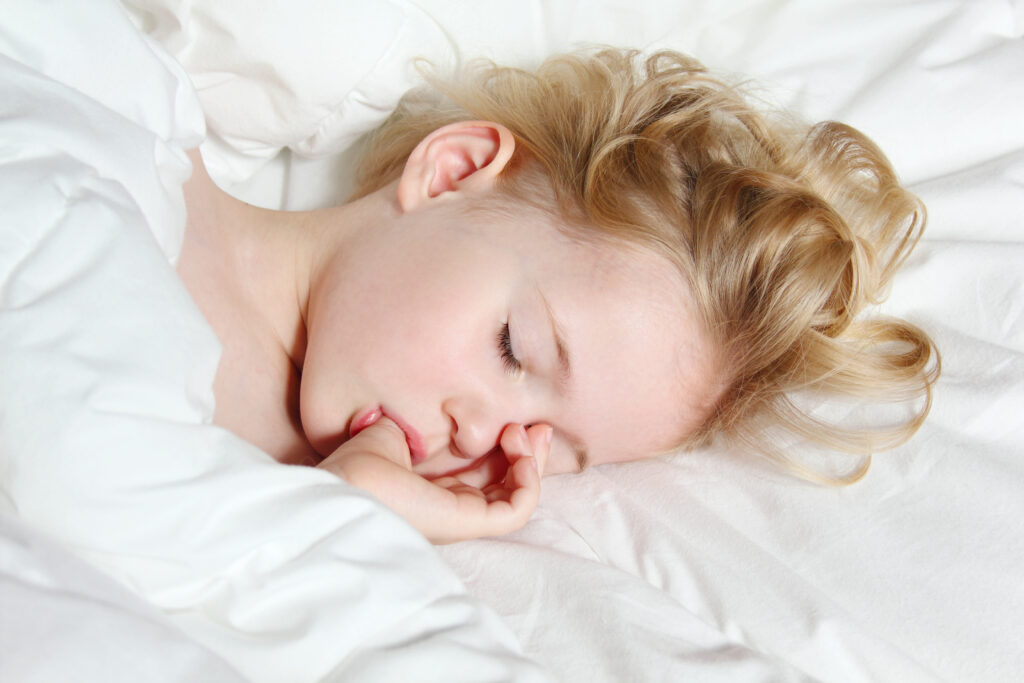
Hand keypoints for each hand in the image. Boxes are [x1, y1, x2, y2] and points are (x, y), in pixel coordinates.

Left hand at [317, 418, 550, 543]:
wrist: (341, 486)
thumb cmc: (356, 465)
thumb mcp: (392, 431)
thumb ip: (419, 425)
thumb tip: (432, 408)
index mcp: (434, 489)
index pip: (486, 472)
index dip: (507, 447)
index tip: (516, 419)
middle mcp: (452, 507)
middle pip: (508, 484)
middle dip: (530, 453)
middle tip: (537, 424)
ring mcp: (462, 518)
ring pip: (518, 497)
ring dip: (531, 462)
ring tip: (522, 431)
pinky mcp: (468, 523)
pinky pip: (517, 510)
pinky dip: (529, 480)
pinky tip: (520, 450)